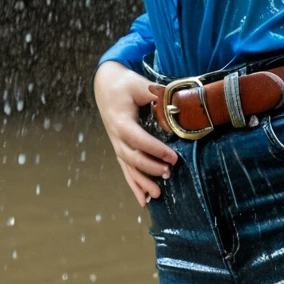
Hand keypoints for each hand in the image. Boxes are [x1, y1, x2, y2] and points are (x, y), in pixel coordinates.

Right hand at [93, 61, 177, 207]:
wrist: (105, 84)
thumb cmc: (124, 84)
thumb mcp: (140, 84)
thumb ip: (156, 92)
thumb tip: (177, 100)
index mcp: (120, 121)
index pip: (137, 139)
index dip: (155, 150)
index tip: (172, 157)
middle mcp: (115, 136)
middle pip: (131, 157)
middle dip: (150, 168)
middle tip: (169, 173)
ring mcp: (116, 143)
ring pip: (127, 167)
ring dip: (142, 182)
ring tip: (157, 195)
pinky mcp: (119, 147)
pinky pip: (125, 169)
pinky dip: (134, 184)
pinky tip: (143, 199)